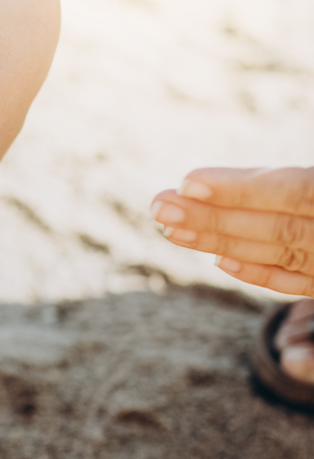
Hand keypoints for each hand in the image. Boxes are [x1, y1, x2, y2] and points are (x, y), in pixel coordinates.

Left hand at [151, 167, 313, 296]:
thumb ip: (295, 178)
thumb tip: (228, 175)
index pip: (295, 191)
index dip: (241, 190)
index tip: (187, 183)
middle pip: (277, 227)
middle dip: (213, 218)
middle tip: (159, 206)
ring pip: (281, 252)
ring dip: (222, 242)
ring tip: (171, 229)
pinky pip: (298, 283)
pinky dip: (259, 272)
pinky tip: (218, 262)